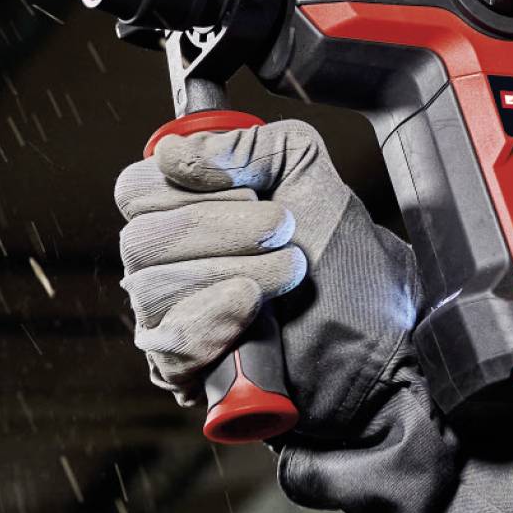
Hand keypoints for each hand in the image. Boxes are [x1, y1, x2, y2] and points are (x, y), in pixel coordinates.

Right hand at [114, 120, 413, 427]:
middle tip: (282, 230)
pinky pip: (170, 341)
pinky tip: (254, 306)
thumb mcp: (305, 170)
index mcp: (180, 210)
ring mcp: (168, 317)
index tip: (249, 191)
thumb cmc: (339, 251)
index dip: (185, 184)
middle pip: (141, 237)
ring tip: (289, 271)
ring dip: (231, 269)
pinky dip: (215, 316)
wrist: (376, 328)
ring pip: (152, 287)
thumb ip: (248, 144)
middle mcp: (163, 262)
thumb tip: (173, 152)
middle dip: (221, 228)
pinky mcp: (185, 367)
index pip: (135, 190)